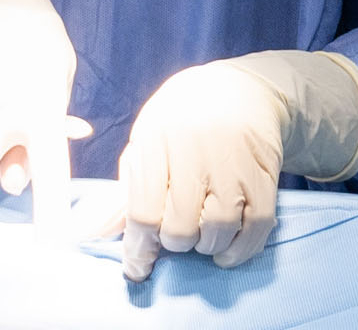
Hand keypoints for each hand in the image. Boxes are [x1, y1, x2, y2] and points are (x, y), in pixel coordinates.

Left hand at [113, 50, 357, 280]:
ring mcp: (234, 161)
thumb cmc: (180, 123)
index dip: (137, 248)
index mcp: (157, 139)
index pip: (142, 211)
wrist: (239, 90)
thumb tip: (93, 235)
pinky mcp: (265, 172)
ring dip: (206, 246)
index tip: (137, 267)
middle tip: (175, 235)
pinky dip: (240, 248)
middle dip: (174, 243)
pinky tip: (226, 248)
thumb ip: (123, 192)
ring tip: (201, 236)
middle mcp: (195, 149)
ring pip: (218, 229)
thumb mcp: (146, 143)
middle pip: (180, 226)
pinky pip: (257, 226)